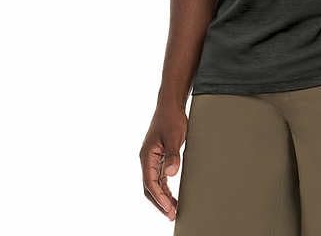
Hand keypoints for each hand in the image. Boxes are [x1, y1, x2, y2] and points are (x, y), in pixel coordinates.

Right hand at [139, 104, 187, 220]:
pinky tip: (171, 195)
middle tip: (172, 214)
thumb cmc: (171, 119)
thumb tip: (171, 173)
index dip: (159, 197)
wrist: (171, 106)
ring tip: (173, 209)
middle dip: (160, 202)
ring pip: (154, 184)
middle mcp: (147, 160)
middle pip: (150, 187)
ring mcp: (152, 159)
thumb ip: (173, 155)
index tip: (169, 208)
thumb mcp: (174, 137)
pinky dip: (164, 188)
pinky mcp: (159, 157)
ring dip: (162, 197)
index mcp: (147, 156)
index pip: (150, 182)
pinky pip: (159, 177)